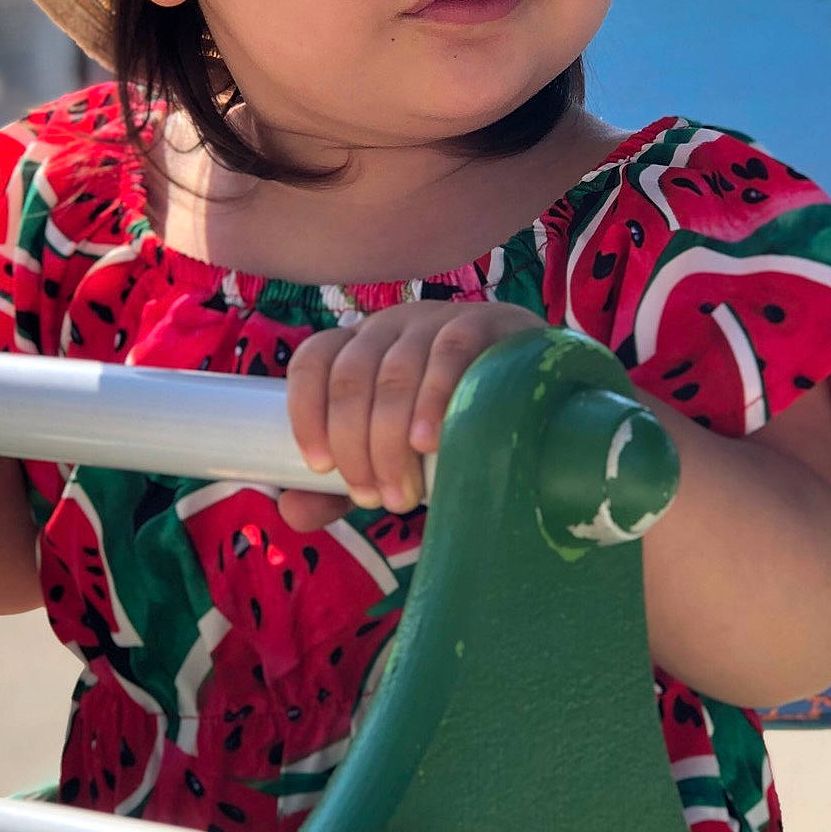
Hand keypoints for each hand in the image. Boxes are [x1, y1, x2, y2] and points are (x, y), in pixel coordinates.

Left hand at [280, 300, 543, 531]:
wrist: (539, 406)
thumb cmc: (451, 434)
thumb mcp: (391, 459)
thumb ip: (342, 485)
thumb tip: (290, 511)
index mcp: (359, 348)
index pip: (314, 360)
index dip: (306, 410)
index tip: (318, 466)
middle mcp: (391, 326)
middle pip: (351, 376)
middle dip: (355, 444)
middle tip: (375, 497)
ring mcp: (436, 320)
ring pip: (395, 372)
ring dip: (389, 439)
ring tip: (401, 494)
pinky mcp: (484, 322)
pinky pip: (450, 352)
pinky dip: (432, 397)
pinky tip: (428, 442)